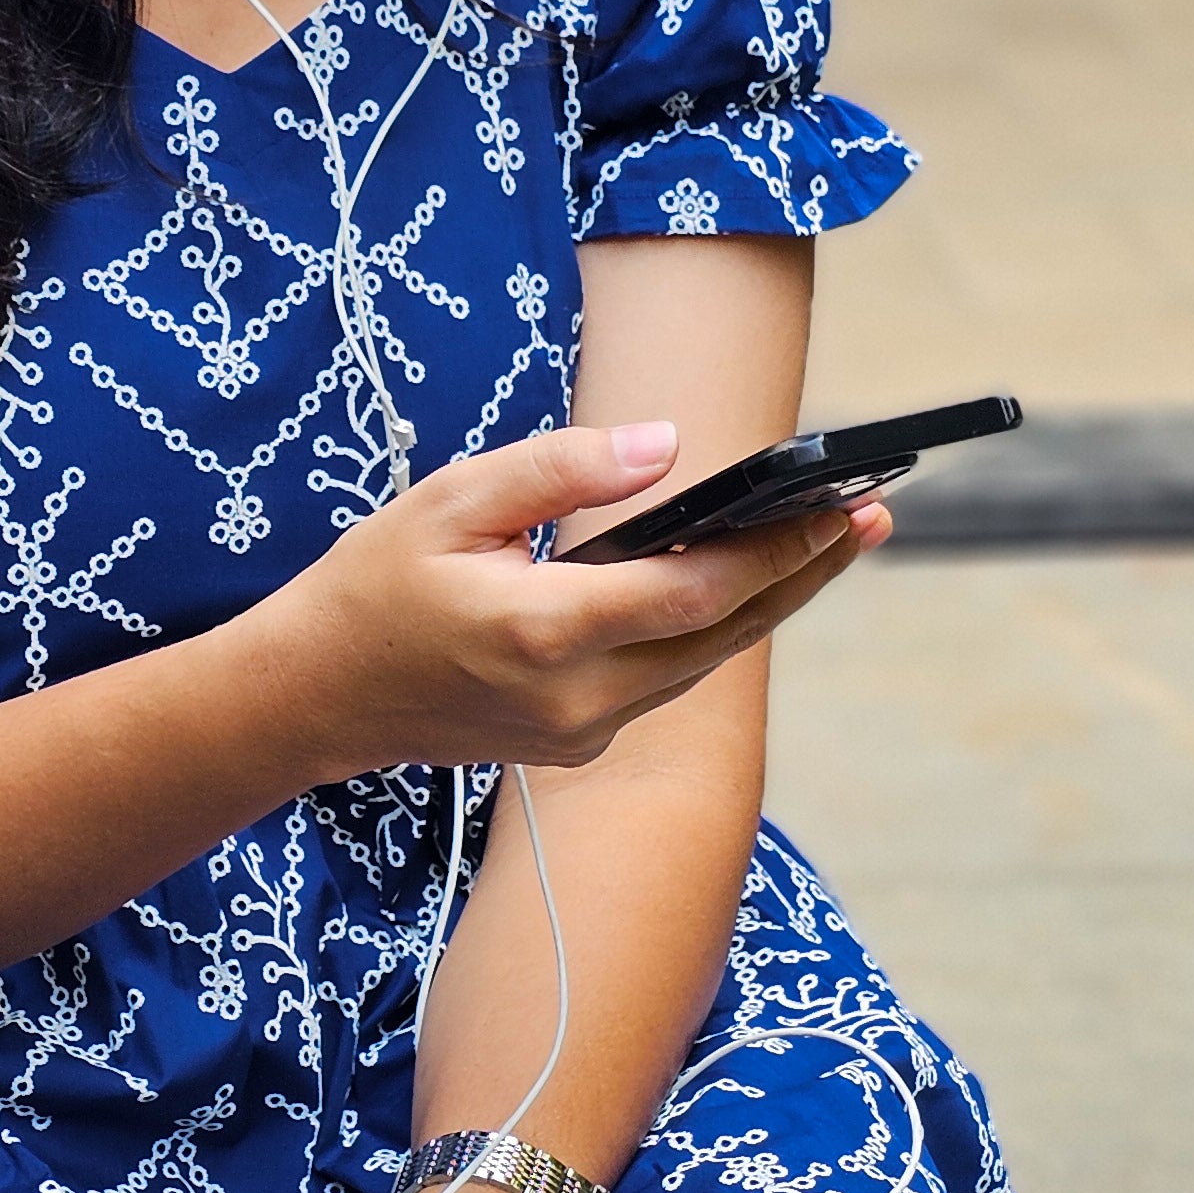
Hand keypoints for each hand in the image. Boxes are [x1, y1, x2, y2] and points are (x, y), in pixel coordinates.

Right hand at [264, 420, 887, 782]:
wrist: (316, 698)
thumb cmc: (375, 585)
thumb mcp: (450, 500)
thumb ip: (560, 470)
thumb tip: (666, 447)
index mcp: (544, 634)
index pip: (693, 592)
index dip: (777, 550)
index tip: (840, 505)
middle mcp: (577, 699)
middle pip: (725, 636)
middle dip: (804, 574)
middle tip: (876, 514)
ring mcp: (580, 733)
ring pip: (703, 663)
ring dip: (770, 602)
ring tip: (834, 538)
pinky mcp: (577, 745)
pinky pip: (665, 680)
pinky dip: (712, 629)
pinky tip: (745, 579)